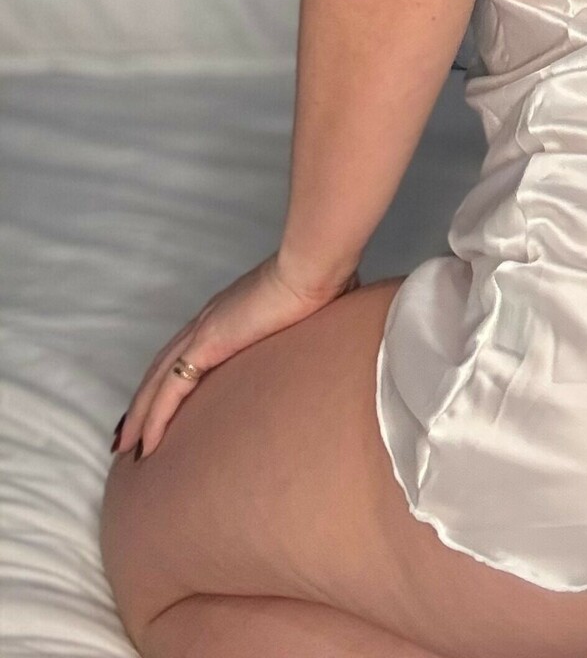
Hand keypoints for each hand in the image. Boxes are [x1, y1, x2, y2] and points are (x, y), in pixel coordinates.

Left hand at [112, 253, 360, 461]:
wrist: (314, 267)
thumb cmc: (323, 282)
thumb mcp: (313, 312)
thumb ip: (309, 328)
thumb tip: (333, 339)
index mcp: (231, 312)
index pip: (189, 350)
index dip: (171, 376)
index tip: (164, 401)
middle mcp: (209, 320)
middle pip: (162, 367)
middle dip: (143, 401)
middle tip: (129, 432)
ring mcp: (205, 331)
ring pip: (158, 381)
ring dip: (139, 415)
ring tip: (126, 447)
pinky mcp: (207, 344)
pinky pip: (170, 389)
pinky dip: (154, 417)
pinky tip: (146, 442)